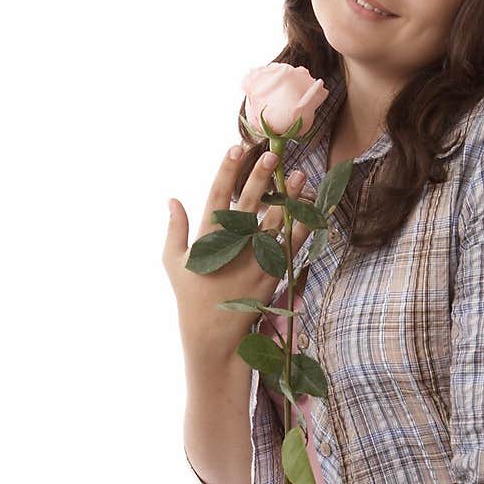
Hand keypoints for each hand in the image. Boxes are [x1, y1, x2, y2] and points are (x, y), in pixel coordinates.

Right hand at [164, 147, 314, 362]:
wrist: (213, 335)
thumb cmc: (190, 296)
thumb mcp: (173, 263)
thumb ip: (174, 230)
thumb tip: (172, 199)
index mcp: (206, 239)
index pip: (217, 197)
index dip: (226, 171)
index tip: (236, 148)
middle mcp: (232, 248)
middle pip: (249, 205)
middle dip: (260, 177)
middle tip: (273, 154)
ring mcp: (254, 261)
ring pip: (274, 223)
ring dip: (288, 198)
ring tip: (300, 176)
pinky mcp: (271, 275)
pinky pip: (289, 248)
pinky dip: (301, 229)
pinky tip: (310, 211)